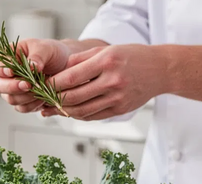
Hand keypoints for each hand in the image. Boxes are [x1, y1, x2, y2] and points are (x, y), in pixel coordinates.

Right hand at [0, 38, 70, 112]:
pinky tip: (42, 97)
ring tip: (39, 89)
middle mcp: (4, 75)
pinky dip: (32, 104)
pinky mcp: (22, 101)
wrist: (64, 66)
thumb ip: (37, 56)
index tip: (11, 71)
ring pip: (10, 98)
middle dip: (12, 86)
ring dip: (25, 96)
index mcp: (6, 57)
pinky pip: (22, 107)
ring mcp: (12, 90)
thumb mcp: (46, 48)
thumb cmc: (51, 53)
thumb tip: (32, 66)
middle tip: (28, 84)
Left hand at [42, 44, 169, 119]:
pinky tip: (69, 111)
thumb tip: (58, 73)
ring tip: (52, 108)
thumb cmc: (130, 56)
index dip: (52, 84)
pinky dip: (78, 115)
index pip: (71, 78)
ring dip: (63, 111)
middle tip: (42, 99)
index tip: (41, 85)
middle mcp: (112, 81)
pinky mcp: (120, 110)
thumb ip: (81, 60)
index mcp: (106, 62)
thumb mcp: (106, 49)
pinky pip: (93, 117)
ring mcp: (117, 98)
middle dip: (54, 99)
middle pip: (74, 97)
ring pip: (82, 111)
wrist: (160, 70)